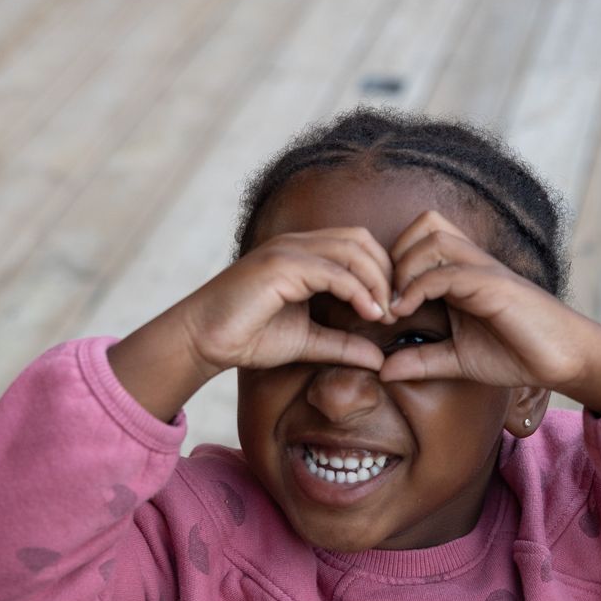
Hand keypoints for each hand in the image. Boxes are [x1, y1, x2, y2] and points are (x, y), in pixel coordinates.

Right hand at [180, 227, 395, 374]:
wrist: (203, 339)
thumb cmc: (247, 337)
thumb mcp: (307, 341)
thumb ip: (342, 345)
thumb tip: (380, 359)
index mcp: (303, 253)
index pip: (358, 246)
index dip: (382, 273)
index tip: (393, 310)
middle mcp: (297, 243)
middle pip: (361, 240)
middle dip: (386, 273)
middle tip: (397, 310)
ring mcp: (288, 250)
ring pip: (352, 249)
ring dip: (377, 280)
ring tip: (385, 314)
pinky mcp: (281, 266)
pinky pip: (332, 271)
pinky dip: (357, 290)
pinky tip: (369, 313)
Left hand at [378, 211, 590, 389]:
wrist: (562, 359)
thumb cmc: (517, 353)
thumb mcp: (457, 359)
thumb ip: (422, 360)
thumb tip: (382, 371)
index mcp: (461, 273)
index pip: (419, 240)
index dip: (392, 264)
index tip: (380, 305)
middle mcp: (472, 263)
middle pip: (424, 224)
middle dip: (394, 254)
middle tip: (384, 297)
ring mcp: (484, 269)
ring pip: (433, 237)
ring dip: (404, 267)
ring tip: (394, 305)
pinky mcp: (494, 285)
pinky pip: (448, 272)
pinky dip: (419, 287)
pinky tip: (405, 311)